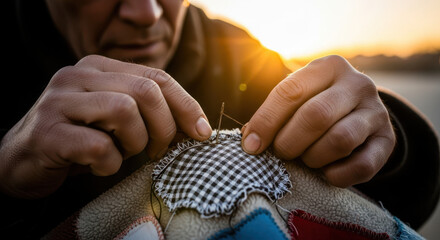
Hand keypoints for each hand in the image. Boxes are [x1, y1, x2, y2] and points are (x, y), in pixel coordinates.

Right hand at [0, 55, 211, 197]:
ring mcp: (59, 101)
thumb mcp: (118, 120)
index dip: (186, 105)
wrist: (22, 161)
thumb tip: (198, 126)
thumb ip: (149, 112)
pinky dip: (109, 164)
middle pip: (146, 91)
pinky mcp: (47, 133)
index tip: (202, 132)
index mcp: (99, 67)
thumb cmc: (81, 140)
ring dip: (135, 143)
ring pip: (124, 111)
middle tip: (158, 150)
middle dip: (164, 126)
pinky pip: (98, 146)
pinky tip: (100, 166)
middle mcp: (78, 76)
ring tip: (124, 154)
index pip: (157, 77)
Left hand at [241, 55, 394, 187]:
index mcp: (328, 66)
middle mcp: (357, 84)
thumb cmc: (317, 103)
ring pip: (340, 140)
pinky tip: (326, 173)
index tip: (251, 145)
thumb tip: (251, 141)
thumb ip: (274, 114)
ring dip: (313, 158)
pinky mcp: (387, 140)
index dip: (266, 122)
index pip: (290, 92)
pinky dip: (337, 175)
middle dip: (289, 142)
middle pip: (315, 116)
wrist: (360, 111)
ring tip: (305, 159)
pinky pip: (362, 165)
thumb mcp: (298, 97)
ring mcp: (376, 111)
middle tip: (281, 153)